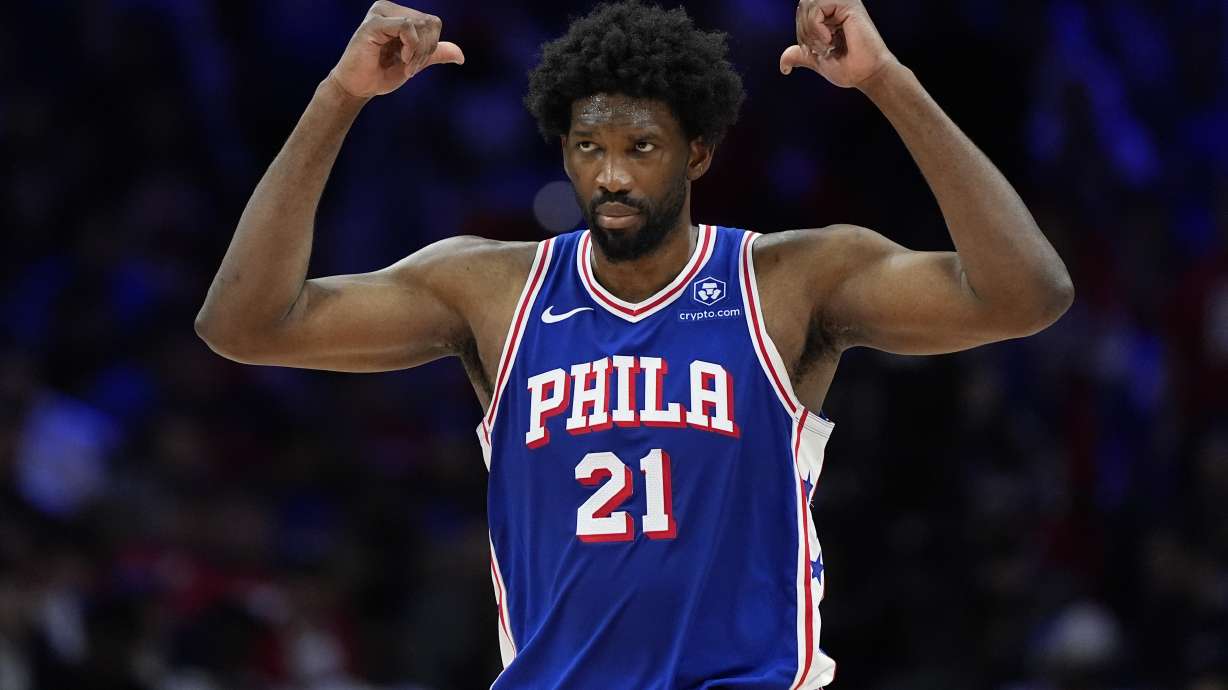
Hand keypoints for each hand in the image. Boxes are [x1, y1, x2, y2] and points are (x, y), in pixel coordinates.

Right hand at [329, 1, 464, 99]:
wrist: (359, 87)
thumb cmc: (382, 73)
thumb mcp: (415, 62)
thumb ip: (434, 54)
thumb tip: (461, 56)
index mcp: (399, 14)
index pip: (433, 22)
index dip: (432, 46)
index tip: (416, 64)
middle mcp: (389, 8)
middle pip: (429, 23)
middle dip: (426, 50)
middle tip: (411, 67)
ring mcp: (380, 13)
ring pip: (420, 24)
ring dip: (419, 52)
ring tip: (406, 65)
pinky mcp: (373, 23)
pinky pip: (407, 26)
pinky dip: (411, 46)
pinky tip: (402, 59)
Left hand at [779, 0, 897, 88]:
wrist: (866, 74)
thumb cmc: (848, 68)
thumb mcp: (817, 60)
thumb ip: (800, 55)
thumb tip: (783, 66)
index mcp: (830, 15)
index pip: (802, 13)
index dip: (801, 34)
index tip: (818, 51)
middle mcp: (837, 5)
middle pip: (802, 6)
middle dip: (804, 32)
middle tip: (821, 49)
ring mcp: (843, 2)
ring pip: (807, 4)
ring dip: (810, 31)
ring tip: (826, 45)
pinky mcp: (848, 3)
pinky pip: (815, 7)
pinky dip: (816, 27)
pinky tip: (830, 39)